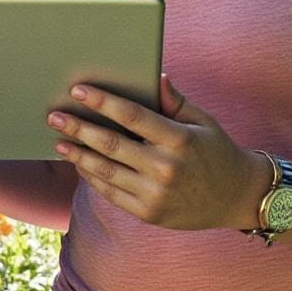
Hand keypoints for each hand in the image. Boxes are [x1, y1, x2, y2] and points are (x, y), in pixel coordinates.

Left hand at [49, 75, 262, 230]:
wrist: (237, 197)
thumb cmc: (217, 151)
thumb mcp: (202, 121)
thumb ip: (174, 100)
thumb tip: (154, 76)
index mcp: (178, 140)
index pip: (132, 116)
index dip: (103, 102)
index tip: (79, 90)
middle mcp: (165, 169)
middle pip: (111, 145)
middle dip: (79, 128)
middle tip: (54, 116)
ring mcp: (155, 195)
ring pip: (106, 172)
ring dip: (78, 155)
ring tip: (59, 141)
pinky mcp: (149, 214)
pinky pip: (112, 194)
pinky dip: (92, 178)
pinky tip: (80, 164)